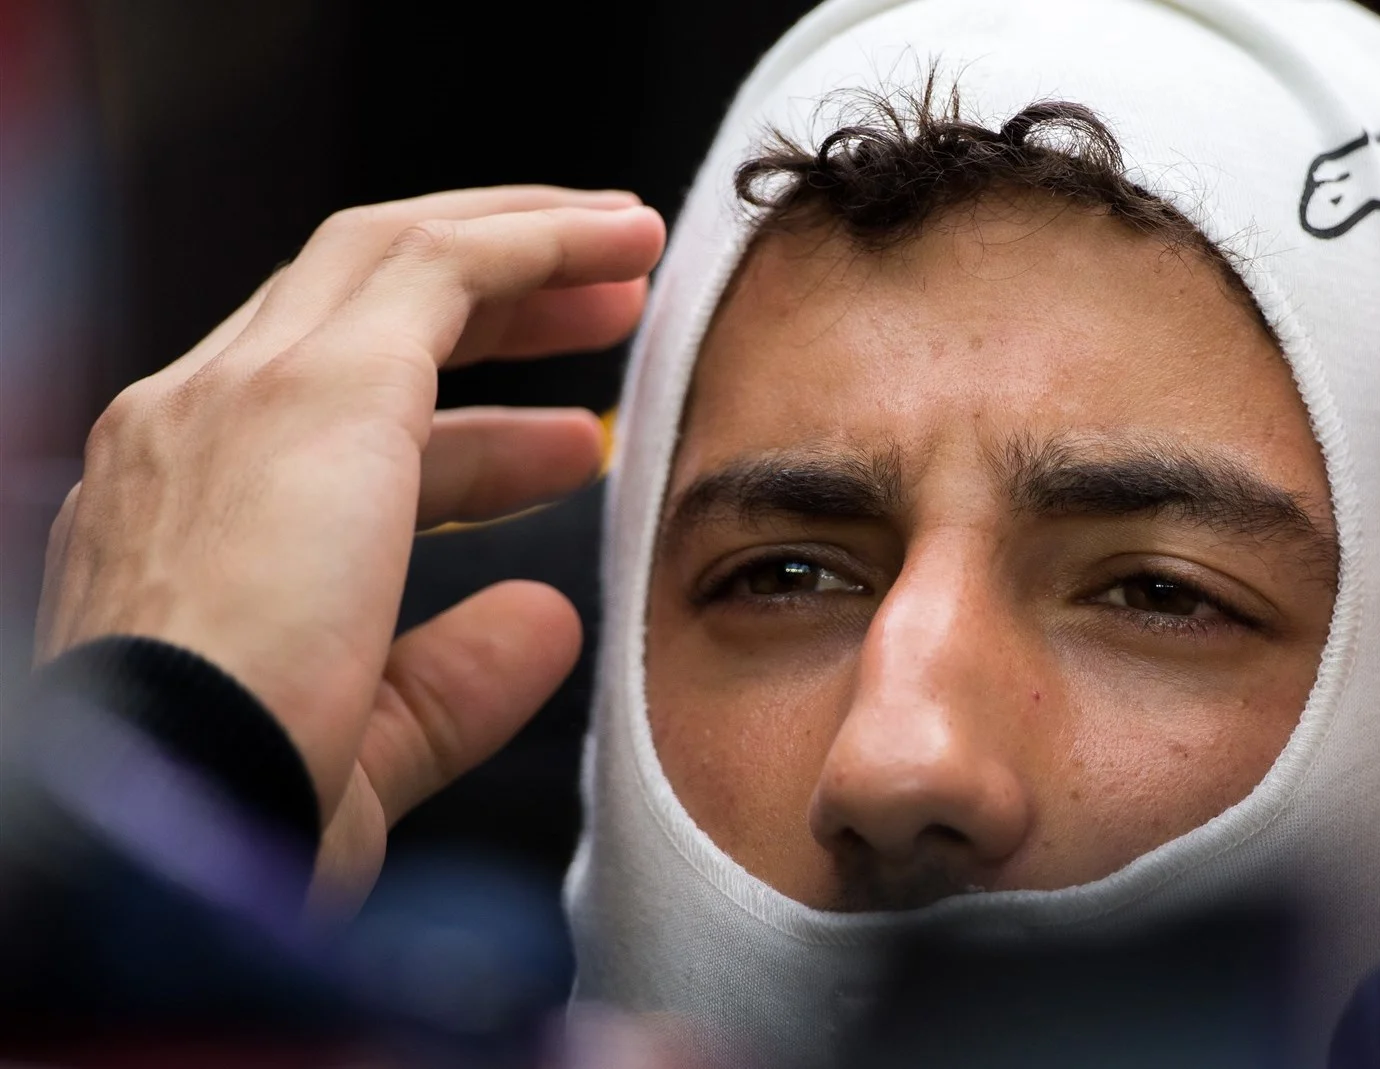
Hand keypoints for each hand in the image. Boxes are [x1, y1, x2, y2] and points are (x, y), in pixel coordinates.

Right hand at [34, 186, 665, 907]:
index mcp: (179, 516)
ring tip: (631, 259)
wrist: (165, 821)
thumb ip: (453, 677)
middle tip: (605, 311)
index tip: (564, 443)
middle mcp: (188, 429)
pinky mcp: (318, 383)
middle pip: (354, 311)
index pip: (328, 427)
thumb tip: (546, 621)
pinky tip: (620, 241)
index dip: (464, 428)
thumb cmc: (244, 810)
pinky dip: (538, 239)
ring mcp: (237, 394)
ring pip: (391, 258)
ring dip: (521, 251)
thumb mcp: (369, 739)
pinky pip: (440, 263)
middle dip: (491, 299)